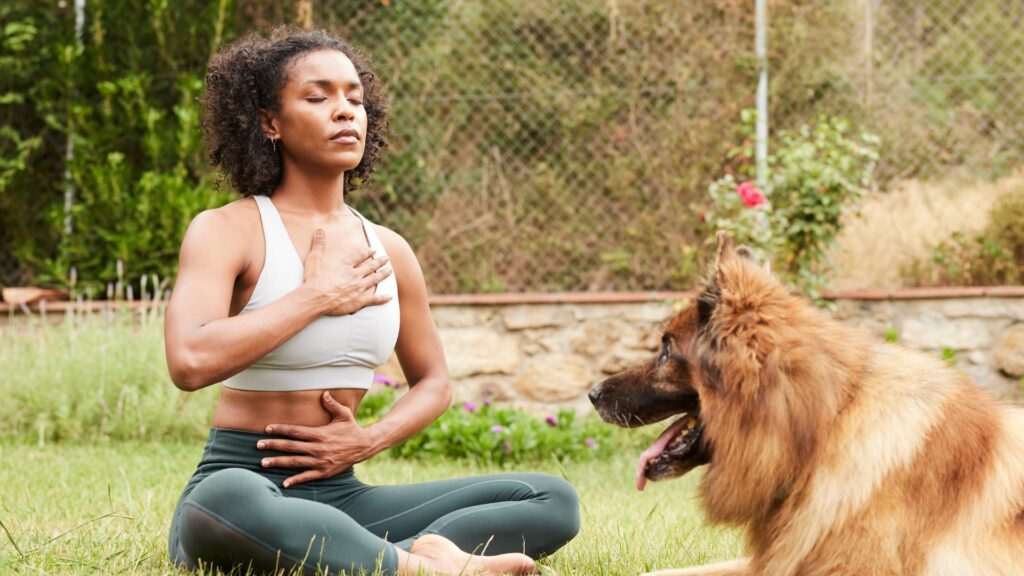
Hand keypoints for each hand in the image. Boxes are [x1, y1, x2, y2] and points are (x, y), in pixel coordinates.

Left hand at [256, 392, 377, 487]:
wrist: (364, 446)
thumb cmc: (352, 428)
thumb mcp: (343, 414)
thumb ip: (332, 404)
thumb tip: (323, 393)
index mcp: (320, 433)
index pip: (295, 431)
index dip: (280, 429)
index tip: (267, 428)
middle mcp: (318, 448)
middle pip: (290, 446)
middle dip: (273, 445)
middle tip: (257, 445)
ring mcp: (320, 461)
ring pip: (295, 462)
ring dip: (278, 462)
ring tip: (263, 462)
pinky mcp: (324, 471)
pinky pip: (307, 476)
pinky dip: (295, 480)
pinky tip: (284, 482)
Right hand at [304, 228, 392, 315]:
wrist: (315, 299)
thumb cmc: (313, 280)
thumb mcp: (314, 259)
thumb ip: (318, 245)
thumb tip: (319, 230)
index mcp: (345, 265)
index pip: (360, 256)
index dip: (368, 252)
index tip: (373, 249)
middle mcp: (355, 275)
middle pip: (370, 266)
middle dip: (379, 261)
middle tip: (386, 258)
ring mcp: (358, 288)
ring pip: (374, 279)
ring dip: (383, 274)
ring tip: (390, 271)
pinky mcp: (359, 301)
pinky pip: (374, 299)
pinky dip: (382, 299)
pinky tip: (389, 297)